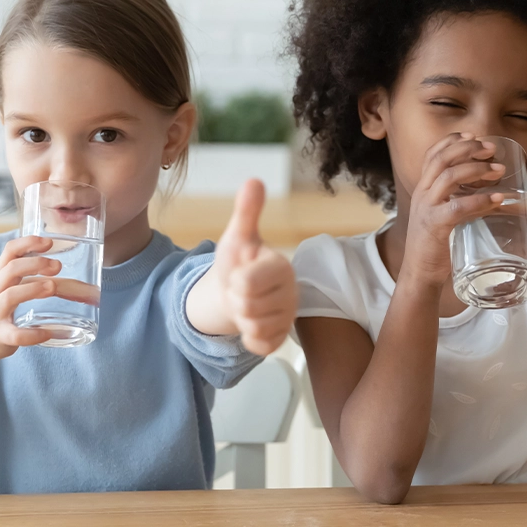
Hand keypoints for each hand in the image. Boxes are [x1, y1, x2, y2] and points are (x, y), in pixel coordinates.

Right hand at [0, 236, 61, 361]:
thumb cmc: (2, 307)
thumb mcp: (12, 285)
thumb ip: (34, 275)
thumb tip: (74, 272)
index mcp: (1, 275)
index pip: (9, 251)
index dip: (28, 243)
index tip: (49, 242)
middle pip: (10, 269)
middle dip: (35, 264)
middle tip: (58, 266)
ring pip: (9, 297)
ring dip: (32, 289)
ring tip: (52, 287)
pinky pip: (14, 334)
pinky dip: (31, 334)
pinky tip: (46, 333)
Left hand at [212, 179, 297, 355]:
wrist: (234, 292)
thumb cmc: (238, 262)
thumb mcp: (238, 236)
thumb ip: (246, 211)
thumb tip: (254, 180)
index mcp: (282, 266)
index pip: (248, 283)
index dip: (236, 280)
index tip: (241, 272)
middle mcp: (292, 292)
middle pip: (248, 307)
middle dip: (237, 300)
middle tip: (242, 291)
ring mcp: (289, 317)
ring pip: (254, 327)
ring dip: (242, 319)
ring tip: (246, 304)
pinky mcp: (283, 338)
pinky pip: (261, 346)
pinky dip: (249, 338)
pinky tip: (251, 324)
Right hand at [404, 132, 506, 285]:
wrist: (419, 273)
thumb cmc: (435, 246)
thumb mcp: (443, 216)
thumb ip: (460, 203)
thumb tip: (496, 196)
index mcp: (423, 190)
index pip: (432, 155)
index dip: (451, 141)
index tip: (472, 134)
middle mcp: (422, 194)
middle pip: (441, 159)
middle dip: (468, 148)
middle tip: (491, 149)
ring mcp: (427, 209)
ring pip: (449, 176)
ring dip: (477, 169)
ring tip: (499, 170)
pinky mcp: (435, 226)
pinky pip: (459, 207)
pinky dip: (481, 200)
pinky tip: (498, 198)